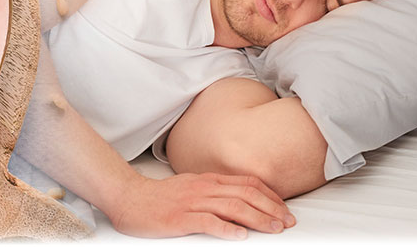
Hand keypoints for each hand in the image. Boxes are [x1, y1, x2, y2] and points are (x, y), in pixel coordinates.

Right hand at [105, 172, 295, 239]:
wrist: (128, 198)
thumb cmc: (159, 198)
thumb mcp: (191, 188)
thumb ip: (214, 192)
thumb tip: (239, 202)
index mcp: (208, 180)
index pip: (247, 182)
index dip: (270, 195)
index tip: (284, 209)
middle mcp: (203, 188)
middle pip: (245, 194)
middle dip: (271, 208)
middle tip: (287, 222)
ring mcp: (192, 202)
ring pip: (232, 206)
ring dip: (257, 218)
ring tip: (273, 228)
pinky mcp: (179, 218)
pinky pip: (207, 221)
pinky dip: (226, 228)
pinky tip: (240, 235)